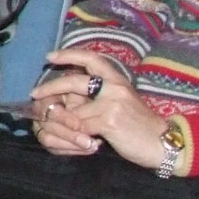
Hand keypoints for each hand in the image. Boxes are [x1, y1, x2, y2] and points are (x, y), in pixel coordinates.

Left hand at [29, 47, 167, 167]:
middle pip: (74, 81)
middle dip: (50, 88)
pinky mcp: (109, 121)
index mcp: (117, 80)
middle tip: (34, 93)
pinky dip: (74, 134)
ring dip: (64, 121)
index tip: (50, 57)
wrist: (163, 143)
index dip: (69, 55)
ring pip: (74, 110)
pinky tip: (81, 140)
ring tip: (61, 128)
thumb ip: (97, 97)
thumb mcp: (120, 103)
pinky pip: (80, 126)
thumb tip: (67, 96)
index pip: (92, 59)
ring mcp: (112, 103)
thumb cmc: (139, 125)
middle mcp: (114, 87)